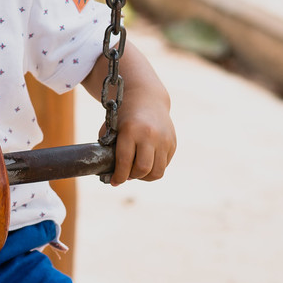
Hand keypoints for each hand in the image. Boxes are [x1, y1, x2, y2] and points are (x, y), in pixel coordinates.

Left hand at [82, 42, 175, 185]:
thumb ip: (109, 148)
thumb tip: (110, 173)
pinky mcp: (172, 143)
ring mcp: (164, 139)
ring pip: (156, 172)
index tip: (114, 182)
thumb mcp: (112, 128)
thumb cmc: (123, 117)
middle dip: (132, 176)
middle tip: (126, 175)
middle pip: (142, 169)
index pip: (124, 162)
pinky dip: (154, 168)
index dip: (118, 176)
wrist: (146, 100)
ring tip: (136, 172)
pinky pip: (164, 165)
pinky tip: (146, 163)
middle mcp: (149, 135)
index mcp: (130, 130)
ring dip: (144, 177)